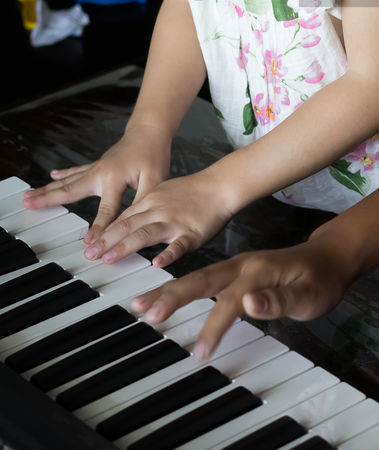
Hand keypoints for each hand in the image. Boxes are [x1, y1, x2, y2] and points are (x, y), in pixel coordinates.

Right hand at [21, 126, 170, 246]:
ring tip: (29, 196)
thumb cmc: (154, 155)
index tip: (89, 244)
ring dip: (47, 189)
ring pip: (68, 181)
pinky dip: (63, 175)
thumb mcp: (156, 179)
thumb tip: (133, 222)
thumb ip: (143, 200)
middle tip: (29, 207)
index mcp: (115, 178)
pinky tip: (52, 175)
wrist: (150, 130)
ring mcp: (96, 168)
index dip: (99, 228)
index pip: (106, 209)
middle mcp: (100, 173)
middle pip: (71, 190)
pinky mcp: (97, 165)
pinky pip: (76, 172)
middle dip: (49, 200)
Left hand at [82, 170, 232, 268]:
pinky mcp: (192, 232)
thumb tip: (126, 221)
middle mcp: (158, 211)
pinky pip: (179, 245)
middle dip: (106, 241)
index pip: (122, 218)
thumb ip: (144, 207)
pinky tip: (158, 264)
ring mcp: (174, 222)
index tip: (88, 245)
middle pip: (128, 226)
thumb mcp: (162, 191)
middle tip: (89, 255)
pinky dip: (168, 254)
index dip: (104, 232)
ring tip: (109, 259)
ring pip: (146, 234)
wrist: (220, 185)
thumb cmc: (192, 191)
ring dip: (126, 246)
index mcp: (150, 201)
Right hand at [130, 243, 349, 359]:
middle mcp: (242, 266)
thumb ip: (279, 300)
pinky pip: (202, 282)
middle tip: (145, 314)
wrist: (329, 258)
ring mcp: (236, 269)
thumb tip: (249, 304)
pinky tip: (161, 299)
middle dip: (172, 297)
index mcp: (258, 271)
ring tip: (139, 305)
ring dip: (168, 292)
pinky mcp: (234, 275)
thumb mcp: (309, 295)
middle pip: (201, 281)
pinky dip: (179, 290)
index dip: (214, 328)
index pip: (230, 302)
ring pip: (196, 279)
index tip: (199, 354)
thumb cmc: (321, 280)